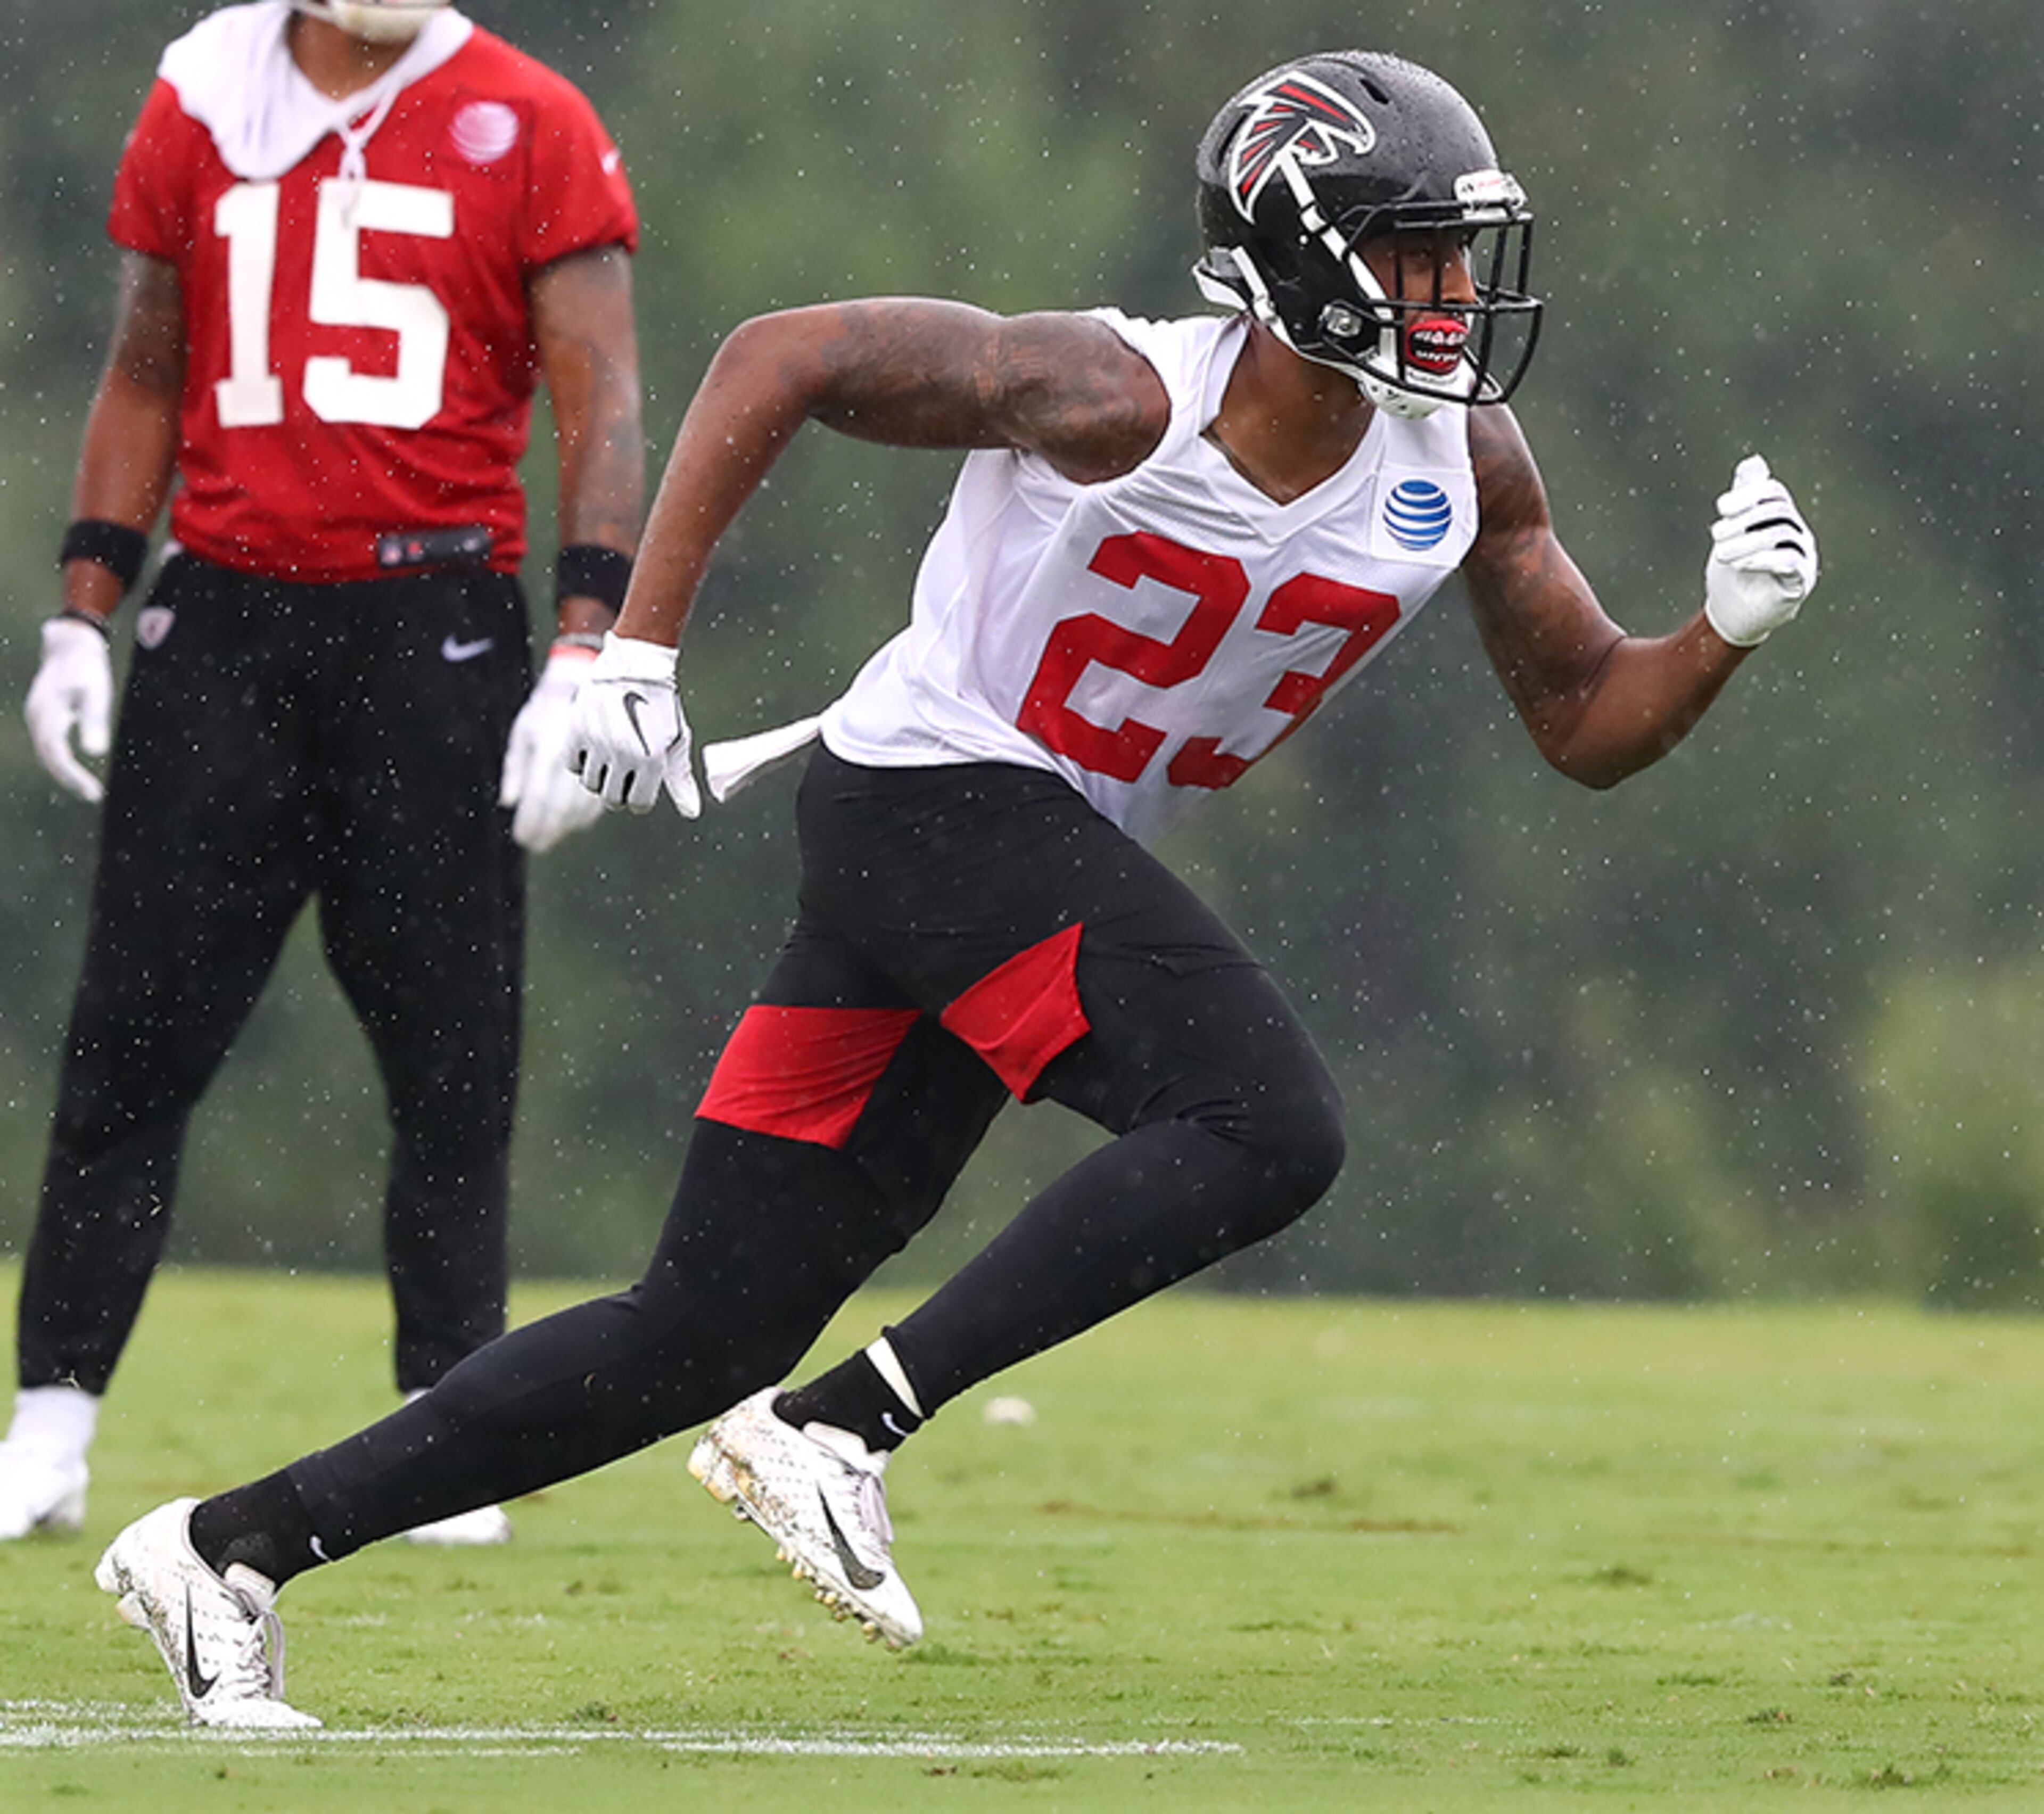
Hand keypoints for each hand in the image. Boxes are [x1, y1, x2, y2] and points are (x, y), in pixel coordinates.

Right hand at [25, 616, 113, 802]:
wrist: (70, 644)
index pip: (57, 755)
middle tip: (93, 795)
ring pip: (45, 751)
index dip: (73, 777)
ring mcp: (36, 715)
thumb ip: (94, 721)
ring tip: (86, 789)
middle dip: (69, 779)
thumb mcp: (96, 693)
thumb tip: (96, 752)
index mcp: (48, 714)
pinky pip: (47, 743)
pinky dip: (59, 759)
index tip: (94, 793)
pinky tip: (75, 769)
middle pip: (48, 757)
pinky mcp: (42, 714)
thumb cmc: (87, 667)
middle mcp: (37, 717)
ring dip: (63, 771)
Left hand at [498, 644, 608, 851]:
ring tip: (554, 835)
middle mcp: (576, 761)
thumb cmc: (552, 704)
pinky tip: (578, 822)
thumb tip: (509, 802)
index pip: (539, 801)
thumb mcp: (525, 730)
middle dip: (549, 832)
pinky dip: (588, 815)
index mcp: (550, 752)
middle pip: (562, 811)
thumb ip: (515, 768)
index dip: (531, 825)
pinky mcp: (620, 763)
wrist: (594, 679)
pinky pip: (601, 800)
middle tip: (538, 845)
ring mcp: (602, 763)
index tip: (524, 840)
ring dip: (568, 826)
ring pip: (582, 810)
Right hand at [568, 632, 701, 816]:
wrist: (634, 665)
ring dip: (601, 776)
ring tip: (611, 755)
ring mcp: (597, 743)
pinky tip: (595, 745)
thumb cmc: (660, 705)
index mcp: (651, 760)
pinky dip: (582, 760)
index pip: (638, 804)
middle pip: (612, 800)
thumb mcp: (676, 741)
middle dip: (620, 790)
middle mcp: (622, 754)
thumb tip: (691, 813)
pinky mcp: (576, 730)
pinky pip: (572, 764)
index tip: (641, 782)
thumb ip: (680, 779)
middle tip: (625, 771)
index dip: (641, 797)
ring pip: (591, 784)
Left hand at [1703, 454, 1818, 646]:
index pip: (1774, 492)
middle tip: (1715, 534)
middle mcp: (1797, 533)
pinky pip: (1790, 562)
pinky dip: (1762, 559)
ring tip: (1720, 554)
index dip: (1748, 494)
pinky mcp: (1800, 581)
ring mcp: (1803, 557)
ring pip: (1782, 534)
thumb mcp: (1732, 531)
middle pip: (1778, 510)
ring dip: (1746, 541)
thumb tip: (1753, 460)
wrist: (1732, 614)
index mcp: (1780, 518)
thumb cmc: (1732, 571)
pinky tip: (1739, 564)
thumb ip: (1743, 498)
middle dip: (1744, 518)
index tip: (1721, 507)